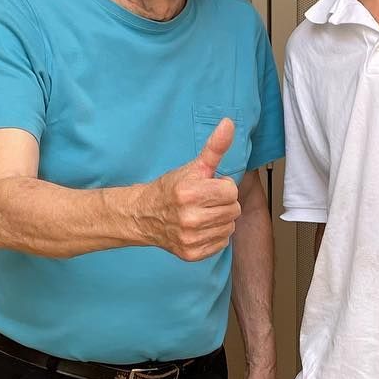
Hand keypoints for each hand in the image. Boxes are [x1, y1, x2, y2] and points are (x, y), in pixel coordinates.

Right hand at [136, 118, 240, 259]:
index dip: (222, 187)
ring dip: (220, 219)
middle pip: (233, 210)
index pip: (231, 191)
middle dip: (222, 203)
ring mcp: (190, 238)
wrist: (144, 215)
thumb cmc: (171, 189)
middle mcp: (189, 218)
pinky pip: (221, 243)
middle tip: (204, 201)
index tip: (208, 187)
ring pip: (229, 227)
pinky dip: (214, 235)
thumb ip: (215, 147)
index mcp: (190, 193)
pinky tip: (200, 228)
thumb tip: (229, 124)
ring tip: (202, 214)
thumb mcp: (194, 166)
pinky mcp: (191, 254)